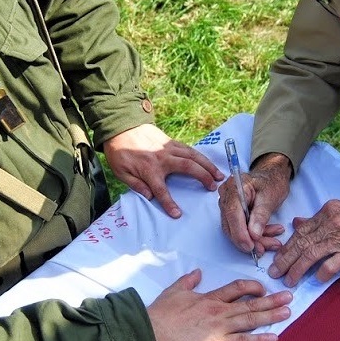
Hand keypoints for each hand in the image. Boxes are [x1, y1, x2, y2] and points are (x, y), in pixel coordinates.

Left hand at [103, 123, 223, 217]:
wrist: (121, 125)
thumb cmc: (120, 151)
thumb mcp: (120, 171)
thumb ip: (135, 185)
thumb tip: (149, 197)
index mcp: (148, 169)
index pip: (160, 190)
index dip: (169, 203)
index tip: (177, 214)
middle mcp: (162, 158)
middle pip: (188, 168)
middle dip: (203, 177)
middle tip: (214, 187)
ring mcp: (168, 148)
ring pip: (193, 156)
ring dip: (208, 165)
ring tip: (219, 175)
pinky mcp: (171, 142)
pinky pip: (189, 149)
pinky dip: (201, 156)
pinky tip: (208, 162)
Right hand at [147, 269, 292, 340]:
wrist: (151, 332)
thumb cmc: (160, 314)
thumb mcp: (173, 291)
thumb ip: (188, 281)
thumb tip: (197, 272)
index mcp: (209, 298)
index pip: (236, 288)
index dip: (252, 287)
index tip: (263, 288)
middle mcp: (219, 310)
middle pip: (250, 302)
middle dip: (271, 300)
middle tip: (289, 296)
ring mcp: (219, 326)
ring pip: (250, 318)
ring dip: (271, 315)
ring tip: (288, 312)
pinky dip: (259, 339)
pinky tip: (274, 338)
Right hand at [218, 153, 290, 257]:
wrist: (272, 177)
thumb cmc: (272, 183)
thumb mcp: (270, 197)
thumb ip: (261, 216)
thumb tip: (253, 235)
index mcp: (234, 187)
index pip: (232, 214)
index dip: (240, 233)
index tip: (251, 246)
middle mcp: (226, 196)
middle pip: (231, 225)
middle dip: (249, 240)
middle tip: (264, 249)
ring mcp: (227, 205)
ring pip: (235, 230)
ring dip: (254, 240)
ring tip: (273, 242)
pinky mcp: (232, 214)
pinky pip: (239, 229)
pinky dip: (254, 235)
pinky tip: (269, 236)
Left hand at [268, 200, 339, 285]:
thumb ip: (319, 219)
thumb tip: (297, 223)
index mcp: (329, 210)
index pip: (301, 230)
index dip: (287, 246)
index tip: (278, 257)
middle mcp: (333, 222)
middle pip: (301, 243)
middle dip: (285, 259)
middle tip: (275, 272)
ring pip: (310, 255)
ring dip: (297, 270)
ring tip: (289, 280)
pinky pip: (330, 266)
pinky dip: (321, 273)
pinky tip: (315, 279)